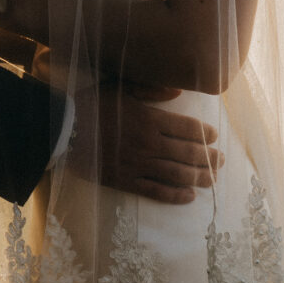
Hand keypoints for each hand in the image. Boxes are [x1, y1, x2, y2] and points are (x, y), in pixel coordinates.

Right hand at [71, 82, 222, 203]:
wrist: (61, 130)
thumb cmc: (90, 104)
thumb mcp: (120, 86)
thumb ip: (151, 88)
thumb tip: (179, 91)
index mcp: (150, 119)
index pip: (188, 128)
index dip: (205, 134)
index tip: (214, 137)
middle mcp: (149, 144)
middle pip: (188, 154)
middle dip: (209, 158)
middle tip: (221, 160)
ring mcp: (138, 165)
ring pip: (177, 175)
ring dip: (199, 178)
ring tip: (213, 180)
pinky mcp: (125, 181)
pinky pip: (156, 191)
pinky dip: (175, 195)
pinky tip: (189, 197)